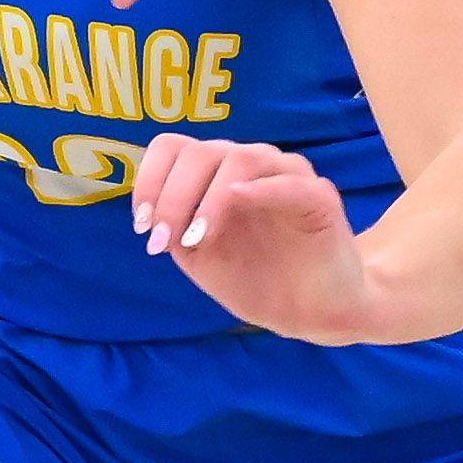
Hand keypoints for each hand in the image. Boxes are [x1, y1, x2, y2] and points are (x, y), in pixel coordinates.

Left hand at [131, 133, 376, 344]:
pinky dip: (261, 188)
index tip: (142, 225)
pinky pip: (290, 183)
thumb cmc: (257, 280)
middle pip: (200, 152)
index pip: (174, 148)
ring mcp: (287, 176)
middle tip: (163, 241)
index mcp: (217, 174)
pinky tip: (237, 200)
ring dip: (208, 199)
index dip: (150, 180)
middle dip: (173, 197)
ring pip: (241, 158)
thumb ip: (175, 232)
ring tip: (196, 240)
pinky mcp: (320, 198)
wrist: (311, 314)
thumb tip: (152, 217)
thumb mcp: (200, 259)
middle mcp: (251, 164)